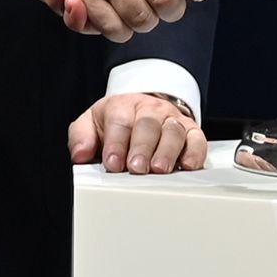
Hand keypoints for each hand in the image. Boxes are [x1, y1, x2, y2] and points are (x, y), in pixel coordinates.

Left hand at [69, 91, 206, 174]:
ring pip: (173, 131)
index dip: (116, 143)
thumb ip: (81, 137)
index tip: (112, 163)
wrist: (141, 108)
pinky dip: (195, 152)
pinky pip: (197, 139)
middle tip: (136, 168)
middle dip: (141, 148)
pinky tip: (188, 165)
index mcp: (122, 107)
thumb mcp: (92, 124)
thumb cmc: (116, 122)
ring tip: (159, 169)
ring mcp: (171, 119)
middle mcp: (149, 110)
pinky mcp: (191, 131)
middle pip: (147, 125)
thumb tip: (80, 154)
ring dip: (167, 151)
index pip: (119, 122)